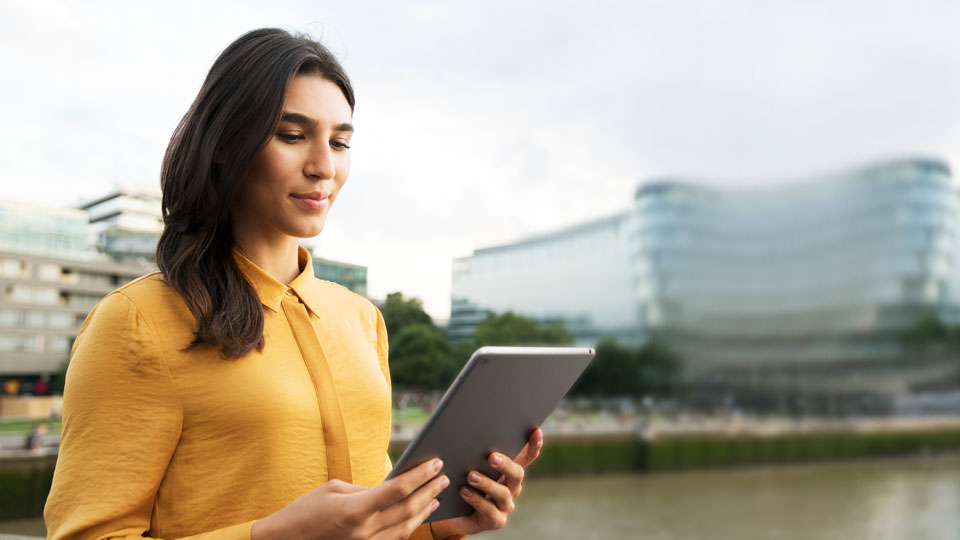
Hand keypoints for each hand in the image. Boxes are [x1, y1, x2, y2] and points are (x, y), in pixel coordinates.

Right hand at [252, 458, 448, 539]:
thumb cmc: (305, 510)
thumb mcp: (334, 489)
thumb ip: (366, 489)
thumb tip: (391, 486)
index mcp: (355, 509)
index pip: (397, 489)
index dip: (420, 475)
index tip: (435, 463)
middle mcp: (363, 531)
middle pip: (407, 509)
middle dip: (428, 491)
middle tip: (442, 477)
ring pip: (405, 528)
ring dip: (423, 510)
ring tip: (436, 495)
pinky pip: (394, 539)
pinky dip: (409, 525)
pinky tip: (418, 514)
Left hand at [431, 428, 543, 537]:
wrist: (452, 513)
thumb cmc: (461, 483)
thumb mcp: (468, 465)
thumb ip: (474, 452)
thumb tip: (469, 431)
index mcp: (508, 471)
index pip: (526, 457)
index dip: (533, 446)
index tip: (536, 432)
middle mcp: (511, 487)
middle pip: (517, 474)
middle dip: (506, 465)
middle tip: (491, 457)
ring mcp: (505, 505)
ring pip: (503, 493)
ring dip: (487, 483)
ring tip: (471, 476)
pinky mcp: (496, 520)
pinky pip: (490, 510)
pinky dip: (476, 499)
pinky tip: (464, 491)